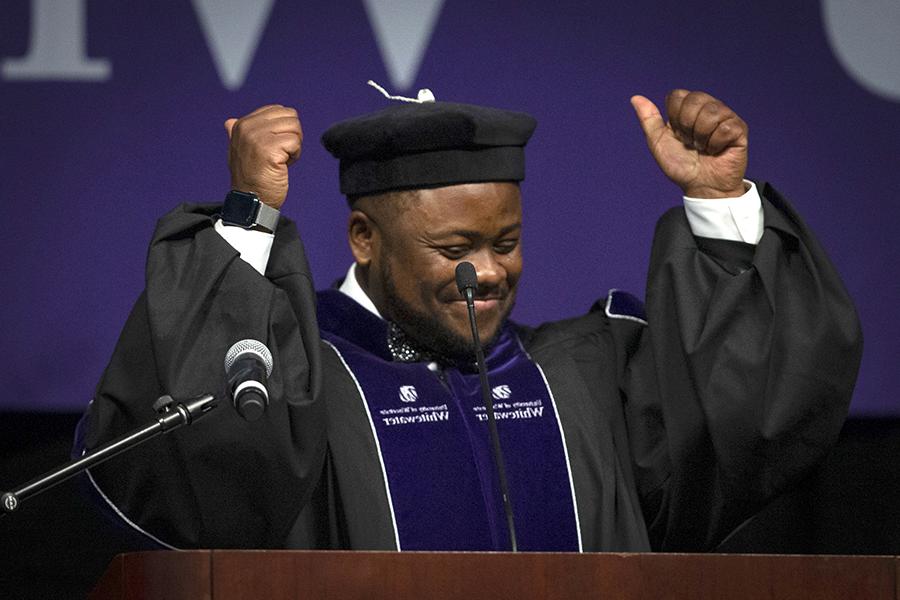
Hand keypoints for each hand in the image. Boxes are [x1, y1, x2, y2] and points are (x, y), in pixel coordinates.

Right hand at [224, 104, 302, 208]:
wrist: (251, 201)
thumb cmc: (250, 178)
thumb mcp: (239, 151)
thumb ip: (237, 134)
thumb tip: (230, 121)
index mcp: (242, 124)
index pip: (278, 110)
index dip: (283, 129)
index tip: (272, 147)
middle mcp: (248, 127)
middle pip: (290, 117)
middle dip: (291, 136)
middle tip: (279, 155)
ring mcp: (258, 138)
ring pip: (295, 128)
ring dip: (293, 146)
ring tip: (280, 160)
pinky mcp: (270, 149)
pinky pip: (296, 143)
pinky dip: (295, 156)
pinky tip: (282, 166)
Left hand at [631, 90, 747, 197]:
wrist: (701, 186)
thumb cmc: (681, 166)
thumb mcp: (658, 144)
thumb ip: (649, 120)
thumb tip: (636, 98)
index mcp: (687, 109)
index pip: (677, 95)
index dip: (674, 118)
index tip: (677, 135)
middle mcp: (707, 108)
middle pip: (694, 99)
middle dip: (686, 127)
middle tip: (691, 142)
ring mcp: (725, 116)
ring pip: (711, 112)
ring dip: (701, 137)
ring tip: (703, 148)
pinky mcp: (739, 128)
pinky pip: (725, 127)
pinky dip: (716, 144)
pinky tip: (717, 150)